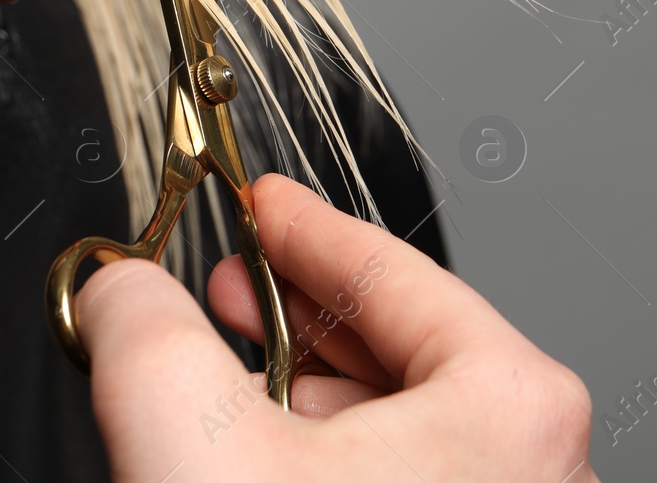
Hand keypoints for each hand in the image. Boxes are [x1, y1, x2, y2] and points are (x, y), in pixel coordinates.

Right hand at [77, 174, 598, 481]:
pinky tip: (262, 458)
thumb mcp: (190, 436)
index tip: (261, 201)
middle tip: (229, 285)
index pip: (387, 270)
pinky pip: (406, 477)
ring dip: (304, 390)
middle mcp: (538, 463)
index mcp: (511, 404)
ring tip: (228, 377)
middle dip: (297, 309)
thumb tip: (118, 287)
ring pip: (400, 420)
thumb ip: (142, 328)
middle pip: (399, 341)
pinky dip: (329, 455)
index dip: (302, 226)